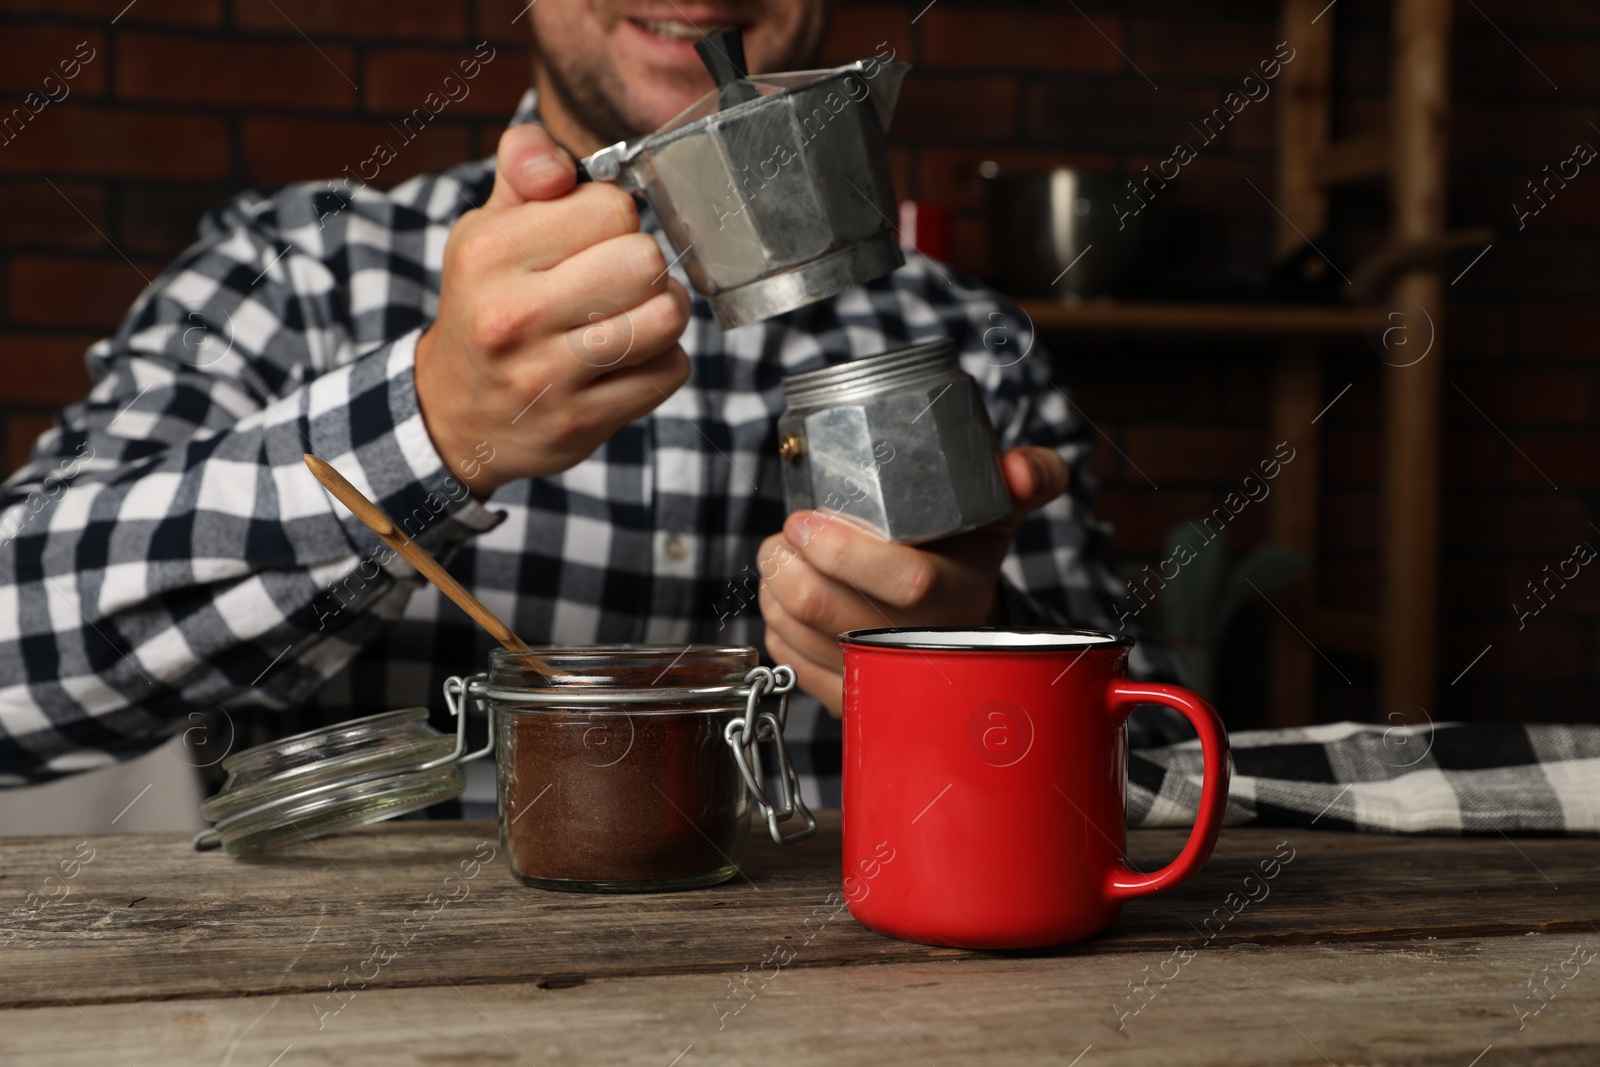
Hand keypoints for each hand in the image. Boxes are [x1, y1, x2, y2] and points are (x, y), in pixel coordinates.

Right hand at [414, 124, 691, 496]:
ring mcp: (547, 376)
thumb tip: (558, 166)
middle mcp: (513, 316)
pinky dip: (662, 362)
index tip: (590, 240)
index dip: (613, 218)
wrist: (454, 410)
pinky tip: (628, 360)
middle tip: (618, 281)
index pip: (612, 208)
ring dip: (663, 313)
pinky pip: (669, 371)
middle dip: (644, 265)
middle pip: (645, 261)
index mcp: (489, 253)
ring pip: (666, 318)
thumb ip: (525, 164)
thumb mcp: (488, 224)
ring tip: (632, 316)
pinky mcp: (581, 422)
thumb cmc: (487, 302)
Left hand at [758, 445, 1069, 715]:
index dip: (843, 551)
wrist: (956, 624)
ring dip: (774, 591)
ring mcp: (884, 677)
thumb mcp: (996, 516)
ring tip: (779, 560)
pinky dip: (776, 627)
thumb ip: (1024, 479)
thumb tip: (1021, 468)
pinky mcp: (851, 697)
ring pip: (801, 635)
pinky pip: (792, 663)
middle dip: (788, 567)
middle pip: (831, 611)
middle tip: (782, 537)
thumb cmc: (964, 559)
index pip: (906, 581)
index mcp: (962, 595)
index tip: (805, 521)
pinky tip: (784, 600)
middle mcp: (923, 644)